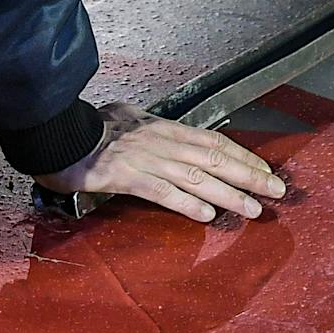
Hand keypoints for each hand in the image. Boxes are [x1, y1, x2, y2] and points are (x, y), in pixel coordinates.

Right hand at [36, 102, 285, 221]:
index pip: (211, 140)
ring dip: (228, 193)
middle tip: (277, 191)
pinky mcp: (125, 177)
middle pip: (213, 157)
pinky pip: (162, 192)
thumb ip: (147, 129)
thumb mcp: (124, 118)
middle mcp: (159, 140)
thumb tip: (164, 135)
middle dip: (248, 175)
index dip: (241, 156)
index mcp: (161, 126)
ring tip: (254, 209)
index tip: (265, 170)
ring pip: (195, 176)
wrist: (56, 131)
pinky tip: (207, 214)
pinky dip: (187, 203)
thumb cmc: (87, 126)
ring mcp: (144, 158)